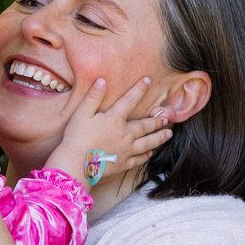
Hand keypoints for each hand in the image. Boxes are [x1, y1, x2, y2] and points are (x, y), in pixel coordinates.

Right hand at [53, 75, 172, 209]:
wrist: (76, 164)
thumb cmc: (76, 137)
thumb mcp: (81, 113)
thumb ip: (93, 97)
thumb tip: (102, 80)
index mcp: (115, 119)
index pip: (130, 100)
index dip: (139, 89)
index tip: (148, 80)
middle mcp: (125, 134)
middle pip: (145, 125)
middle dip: (156, 120)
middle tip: (166, 117)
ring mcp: (126, 150)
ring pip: (147, 143)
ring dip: (159, 138)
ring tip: (168, 134)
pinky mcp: (123, 164)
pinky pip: (138, 159)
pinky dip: (145, 156)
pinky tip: (150, 153)